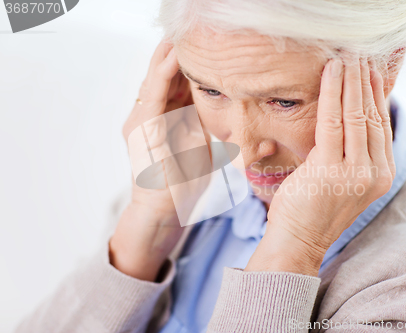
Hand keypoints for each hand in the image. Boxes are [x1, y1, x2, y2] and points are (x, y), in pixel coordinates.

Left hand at [110, 39, 209, 281]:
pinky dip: (180, 85)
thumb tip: (198, 101)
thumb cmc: (170, 192)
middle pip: (157, 80)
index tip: (185, 46)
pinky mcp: (157, 127)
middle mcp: (142, 120)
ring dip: (175, 67)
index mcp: (146, 126)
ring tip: (190, 48)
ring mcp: (148, 123)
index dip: (171, 64)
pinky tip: (192, 74)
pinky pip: (169, 100)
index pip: (158, 85)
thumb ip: (191, 128)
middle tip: (186, 36)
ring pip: (163, 87)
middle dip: (170, 56)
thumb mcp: (184, 161)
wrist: (158, 211)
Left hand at [245, 55, 395, 275]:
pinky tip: (332, 73)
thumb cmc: (315, 207)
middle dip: (364, 82)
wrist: (299, 239)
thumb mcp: (343, 178)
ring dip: (350, 82)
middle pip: (371, 116)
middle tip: (358, 56)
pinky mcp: (331, 169)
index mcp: (380, 174)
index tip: (369, 71)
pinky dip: (332, 93)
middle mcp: (374, 172)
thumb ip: (353, 152)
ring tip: (346, 59)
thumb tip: (347, 117)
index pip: (380, 125)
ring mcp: (355, 172)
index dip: (375, 94)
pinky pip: (333, 121)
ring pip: (355, 115)